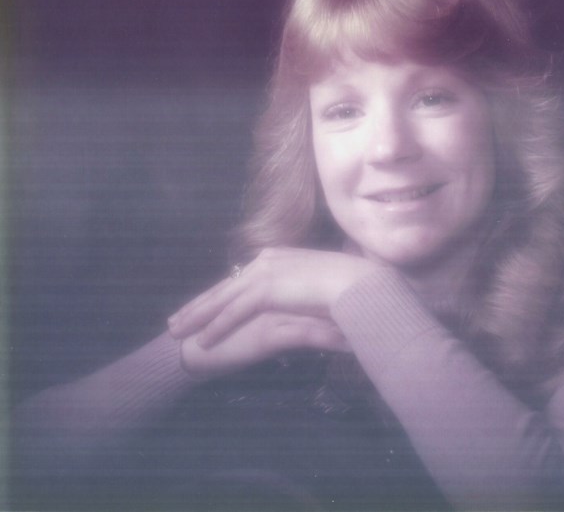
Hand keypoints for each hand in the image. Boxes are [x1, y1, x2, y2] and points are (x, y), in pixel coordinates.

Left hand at [168, 247, 375, 375]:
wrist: (355, 281)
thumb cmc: (345, 283)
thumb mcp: (315, 282)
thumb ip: (298, 288)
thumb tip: (292, 298)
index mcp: (276, 257)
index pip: (239, 279)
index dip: (218, 295)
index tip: (200, 307)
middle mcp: (265, 260)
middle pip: (224, 286)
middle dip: (198, 305)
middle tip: (175, 321)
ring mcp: (264, 272)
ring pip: (222, 298)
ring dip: (197, 316)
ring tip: (177, 332)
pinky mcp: (266, 289)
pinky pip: (235, 311)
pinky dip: (217, 325)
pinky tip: (202, 340)